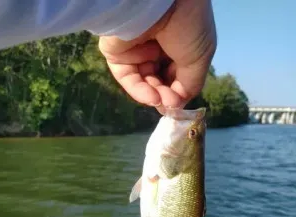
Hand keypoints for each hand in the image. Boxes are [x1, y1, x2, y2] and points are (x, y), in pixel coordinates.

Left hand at [98, 0, 216, 113]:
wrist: (164, 0)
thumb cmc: (189, 25)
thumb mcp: (199, 58)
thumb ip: (189, 85)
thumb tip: (176, 107)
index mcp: (177, 44)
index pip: (175, 75)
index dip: (178, 91)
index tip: (181, 103)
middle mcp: (155, 47)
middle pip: (159, 81)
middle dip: (167, 95)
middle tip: (172, 102)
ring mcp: (135, 50)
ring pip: (144, 83)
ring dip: (155, 96)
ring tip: (164, 100)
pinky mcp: (116, 52)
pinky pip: (128, 78)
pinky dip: (140, 91)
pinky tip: (153, 98)